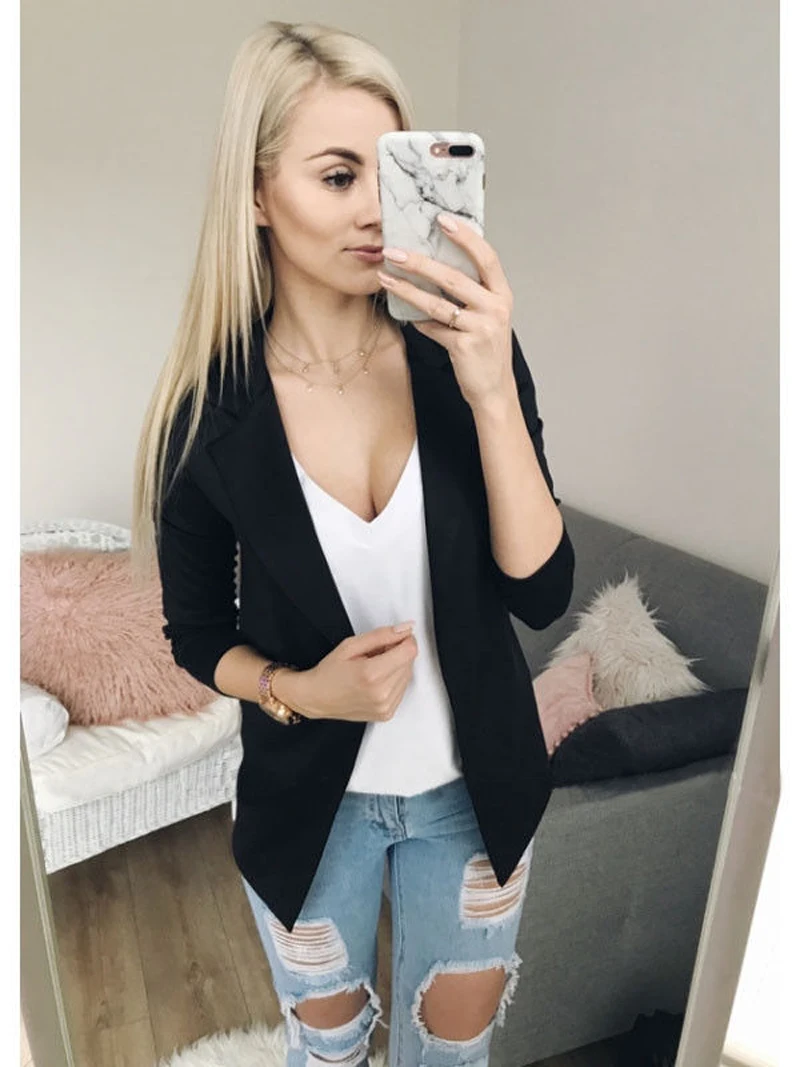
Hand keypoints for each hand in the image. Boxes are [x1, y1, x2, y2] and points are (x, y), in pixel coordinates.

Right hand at [289, 625, 418, 722]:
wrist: (316, 698)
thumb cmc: (329, 672)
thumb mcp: (351, 645)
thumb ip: (382, 635)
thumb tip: (406, 628)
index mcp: (372, 675)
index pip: (409, 651)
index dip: (404, 639)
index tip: (395, 637)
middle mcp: (381, 694)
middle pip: (409, 663)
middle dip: (398, 652)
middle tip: (377, 652)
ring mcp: (385, 707)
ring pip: (408, 676)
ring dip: (396, 667)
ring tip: (374, 667)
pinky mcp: (386, 714)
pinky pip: (402, 690)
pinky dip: (393, 681)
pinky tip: (376, 680)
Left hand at [377, 214, 516, 410]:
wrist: (494, 389)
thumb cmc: (486, 349)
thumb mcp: (487, 316)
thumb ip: (470, 293)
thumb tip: (434, 267)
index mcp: (502, 294)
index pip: (486, 257)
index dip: (466, 237)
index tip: (442, 219)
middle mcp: (495, 308)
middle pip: (453, 277)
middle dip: (420, 262)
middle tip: (394, 251)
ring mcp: (481, 327)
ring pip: (436, 302)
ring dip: (407, 289)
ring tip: (385, 277)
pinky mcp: (464, 346)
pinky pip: (433, 328)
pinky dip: (419, 322)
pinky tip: (408, 318)